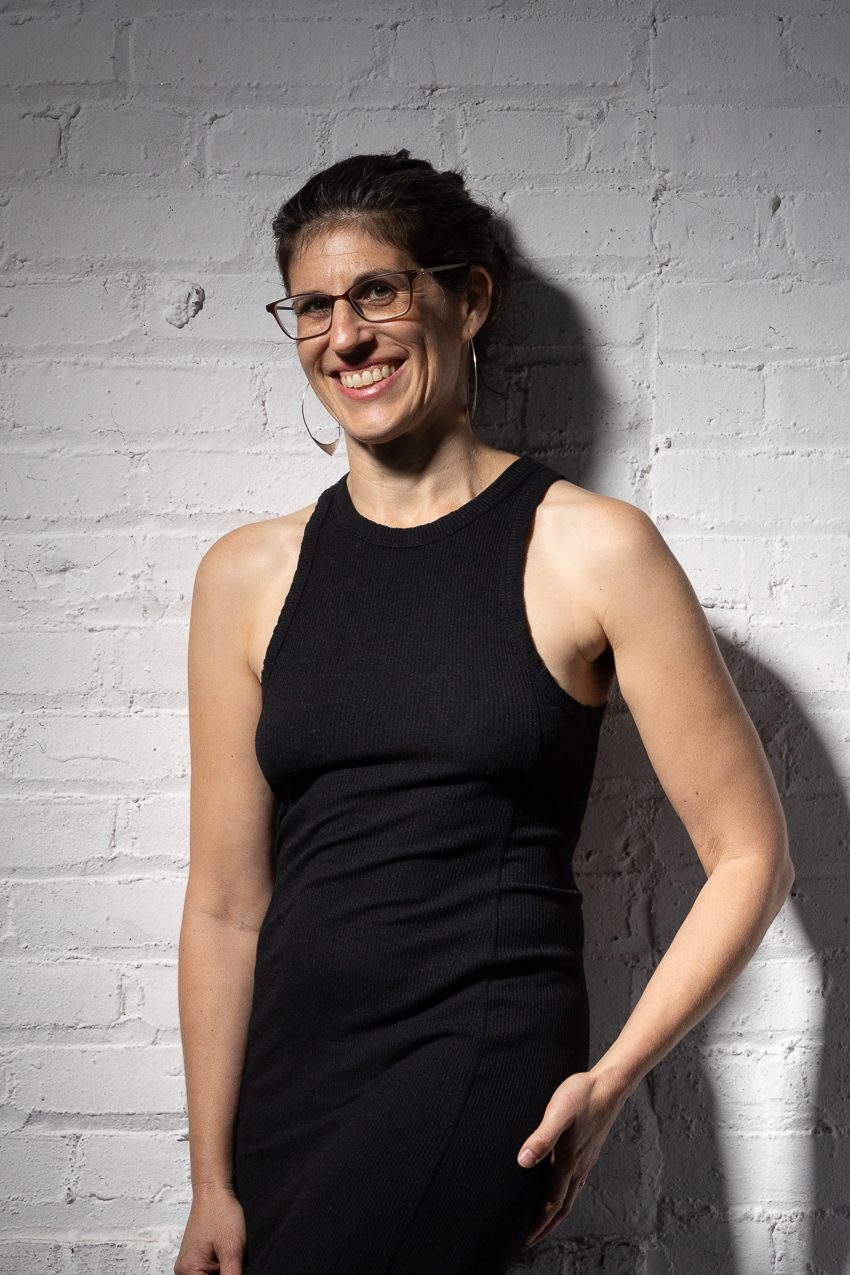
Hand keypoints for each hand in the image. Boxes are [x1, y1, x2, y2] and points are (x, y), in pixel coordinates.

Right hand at [173, 1183, 245, 1274]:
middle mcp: (183, 1271)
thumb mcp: (233, 1252)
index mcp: (189, 1273)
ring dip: (223, 1272)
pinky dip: (220, 1268)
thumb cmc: (221, 1214)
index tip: (233, 1268)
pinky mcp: (195, 1258)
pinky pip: (207, 1271)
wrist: (214, 1190)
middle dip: (225, 1274)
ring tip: (230, 1256)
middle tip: (233, 1260)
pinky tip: (228, 1256)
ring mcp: (188, 1264)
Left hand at [516, 1069, 626, 1248]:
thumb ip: (541, 1137)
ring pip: (570, 1196)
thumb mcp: (557, 1112)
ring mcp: (585, 1160)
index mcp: (568, 1161)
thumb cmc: (581, 1094)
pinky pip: (576, 1183)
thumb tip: (523, 1161)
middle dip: (546, 1227)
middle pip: (561, 1206)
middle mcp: (578, 1166)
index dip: (538, 1224)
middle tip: (530, 1241)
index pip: (551, 1203)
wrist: (609, 1085)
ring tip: (544, 1223)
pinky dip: (565, 1196)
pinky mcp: (588, 1150)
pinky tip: (563, 1191)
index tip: (525, 1240)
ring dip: (555, 1214)